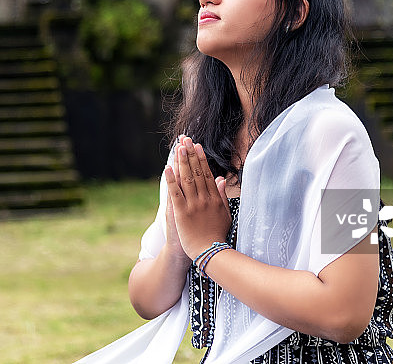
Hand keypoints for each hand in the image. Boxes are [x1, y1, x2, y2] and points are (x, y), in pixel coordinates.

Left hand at [165, 137, 231, 259]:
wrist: (209, 253)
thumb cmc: (217, 235)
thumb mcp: (225, 214)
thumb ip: (222, 196)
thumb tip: (221, 179)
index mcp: (215, 199)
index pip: (207, 174)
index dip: (201, 159)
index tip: (197, 146)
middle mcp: (204, 199)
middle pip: (197, 172)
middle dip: (190, 155)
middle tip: (186, 140)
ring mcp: (193, 205)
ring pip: (187, 179)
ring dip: (182, 162)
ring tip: (178, 148)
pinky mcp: (181, 213)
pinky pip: (175, 193)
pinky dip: (171, 180)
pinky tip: (167, 168)